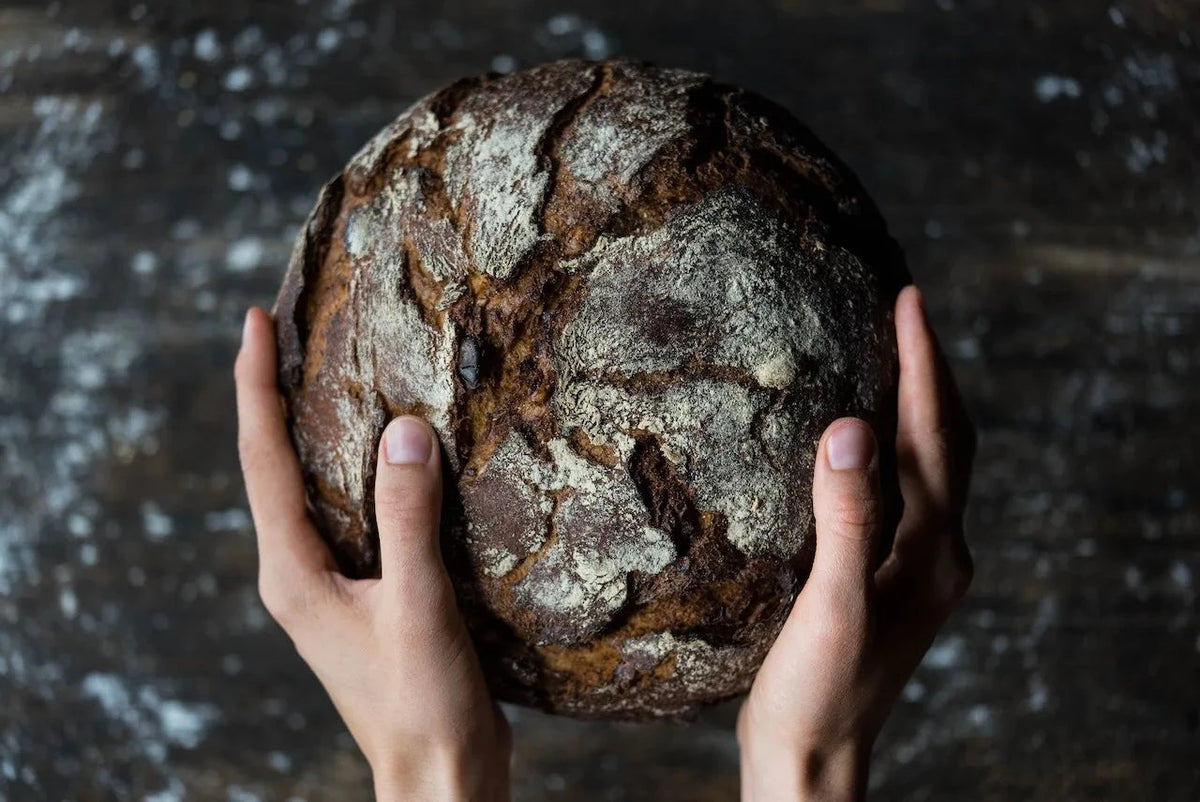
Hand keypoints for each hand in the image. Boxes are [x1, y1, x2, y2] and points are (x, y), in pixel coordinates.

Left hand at [234, 307, 510, 800]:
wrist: (439, 777)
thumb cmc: (422, 704)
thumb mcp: (417, 605)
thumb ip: (408, 518)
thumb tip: (405, 431)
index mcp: (292, 573)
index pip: (262, 459)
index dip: (254, 386)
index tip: (253, 320)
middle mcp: (298, 573)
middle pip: (274, 465)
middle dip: (273, 395)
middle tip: (285, 329)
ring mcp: (328, 585)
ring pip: (311, 488)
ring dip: (314, 429)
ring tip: (328, 371)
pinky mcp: (364, 595)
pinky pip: (351, 514)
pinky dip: (360, 471)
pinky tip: (390, 454)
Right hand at [737, 286, 976, 801]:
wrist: (812, 761)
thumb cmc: (818, 694)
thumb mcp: (832, 606)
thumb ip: (847, 520)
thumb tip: (853, 429)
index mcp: (935, 553)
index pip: (937, 437)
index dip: (926, 366)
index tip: (910, 301)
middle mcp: (937, 554)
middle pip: (946, 443)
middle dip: (930, 373)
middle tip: (904, 309)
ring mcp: (914, 568)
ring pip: (926, 466)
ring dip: (914, 406)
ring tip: (888, 353)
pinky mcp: (883, 578)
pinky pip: (898, 492)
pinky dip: (887, 447)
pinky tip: (854, 438)